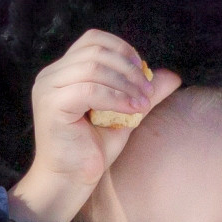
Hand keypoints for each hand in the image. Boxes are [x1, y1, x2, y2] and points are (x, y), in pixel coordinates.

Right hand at [7, 30, 181, 221]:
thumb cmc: (92, 150)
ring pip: (93, 68)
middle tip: (149, 92)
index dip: (122, 50)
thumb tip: (173, 76)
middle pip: (95, 51)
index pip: (93, 40)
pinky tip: (133, 110)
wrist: (69, 181)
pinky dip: (117, 97)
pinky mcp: (51, 105)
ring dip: (126, 83)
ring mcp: (48, 88)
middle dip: (129, 69)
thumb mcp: (124, 114)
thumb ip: (142, 93)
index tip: (143, 72)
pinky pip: (90, 90)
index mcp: (63, 72)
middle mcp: (50, 75)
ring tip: (144, 103)